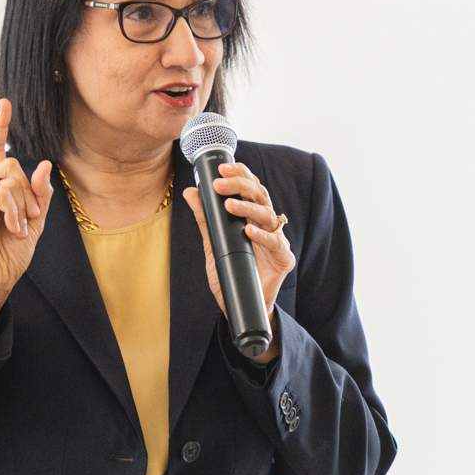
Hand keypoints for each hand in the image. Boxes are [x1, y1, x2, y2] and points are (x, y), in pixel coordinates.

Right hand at [0, 99, 53, 341]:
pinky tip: (15, 230)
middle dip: (29, 189)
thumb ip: (40, 195)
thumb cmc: (11, 255)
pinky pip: (0, 194)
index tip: (5, 104)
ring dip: (24, 203)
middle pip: (11, 162)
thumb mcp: (36, 222)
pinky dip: (14, 212)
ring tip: (21, 227)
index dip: (0, 127)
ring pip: (8, 177)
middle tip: (32, 217)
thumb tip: (45, 165)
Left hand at [181, 162, 293, 363]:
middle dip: (241, 185)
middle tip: (220, 183)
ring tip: (229, 204)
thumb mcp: (213, 245)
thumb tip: (191, 192)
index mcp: (253, 216)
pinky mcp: (284, 258)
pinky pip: (275, 242)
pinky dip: (261, 235)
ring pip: (267, 214)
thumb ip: (206, 219)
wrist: (241, 306)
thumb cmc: (231, 274)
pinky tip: (248, 231)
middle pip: (260, 195)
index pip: (250, 188)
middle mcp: (267, 224)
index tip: (221, 168)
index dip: (239, 174)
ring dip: (247, 207)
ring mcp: (277, 240)